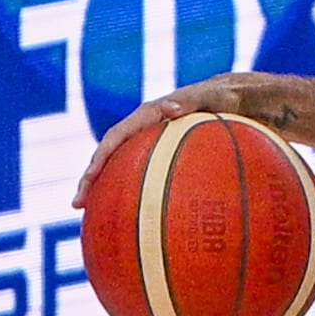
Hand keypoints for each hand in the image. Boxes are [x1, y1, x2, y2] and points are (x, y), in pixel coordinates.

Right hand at [71, 74, 250, 207]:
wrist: (237, 99)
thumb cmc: (226, 99)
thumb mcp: (213, 97)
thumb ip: (191, 100)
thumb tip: (169, 109)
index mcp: (149, 116)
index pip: (115, 138)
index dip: (99, 158)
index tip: (88, 179)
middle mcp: (145, 130)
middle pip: (111, 156)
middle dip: (92, 179)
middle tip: (77, 204)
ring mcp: (154, 143)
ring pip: (125, 168)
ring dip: (109, 189)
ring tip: (96, 216)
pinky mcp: (166, 154)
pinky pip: (148, 175)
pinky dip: (140, 193)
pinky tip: (144, 219)